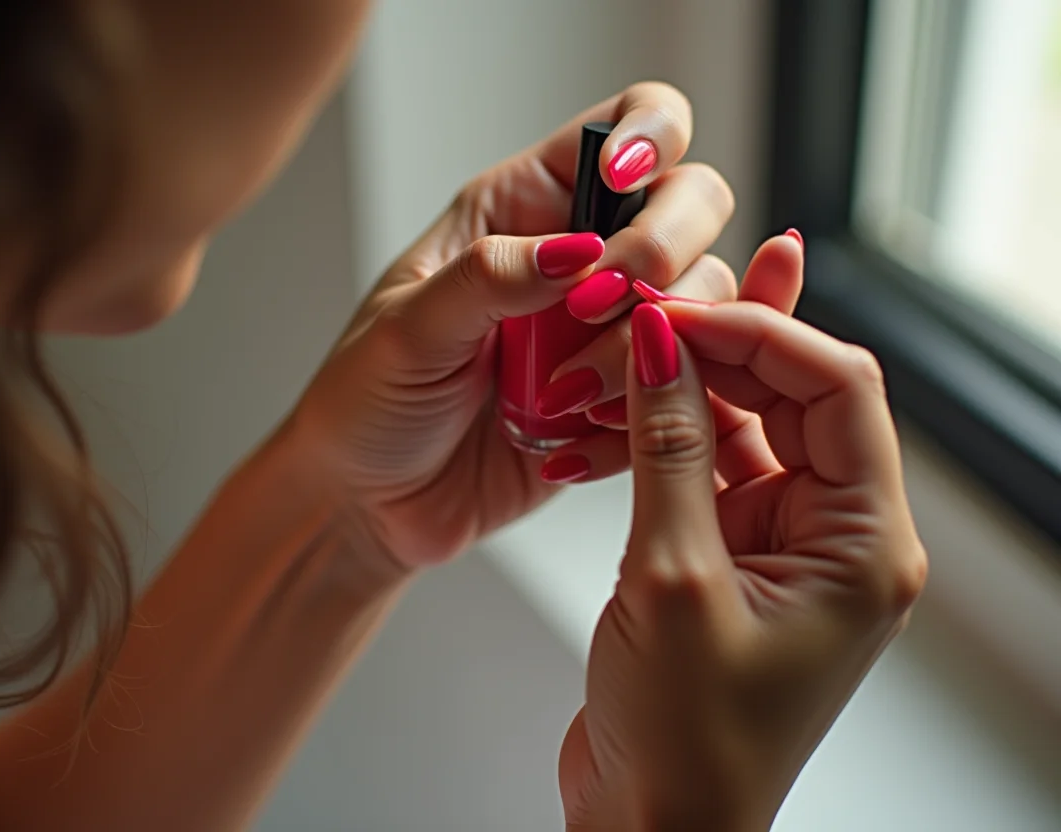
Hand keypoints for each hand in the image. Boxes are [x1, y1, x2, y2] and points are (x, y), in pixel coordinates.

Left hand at [293, 83, 737, 568]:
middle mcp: (576, 259)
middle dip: (661, 250)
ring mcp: (607, 330)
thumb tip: (575, 251)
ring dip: (647, 344)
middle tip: (594, 307)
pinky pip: (682, 387)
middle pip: (691, 205)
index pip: (626, 127)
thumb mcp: (407, 331)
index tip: (619, 183)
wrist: (369, 504)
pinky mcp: (623, 399)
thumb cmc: (366, 402)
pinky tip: (572, 439)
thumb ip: (487, 280)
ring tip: (567, 396)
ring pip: (700, 299)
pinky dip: (644, 411)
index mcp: (519, 210)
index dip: (648, 137)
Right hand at [558, 282, 927, 829]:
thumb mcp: (672, 578)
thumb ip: (668, 448)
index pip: (836, 389)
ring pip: (745, 428)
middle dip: (714, 352)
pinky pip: (707, 469)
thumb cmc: (684, 739)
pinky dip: (660, 440)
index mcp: (864, 546)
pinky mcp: (733, 557)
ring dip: (678, 393)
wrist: (652, 822)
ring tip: (610, 364)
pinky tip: (610, 418)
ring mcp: (784, 546)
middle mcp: (837, 538)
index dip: (761, 332)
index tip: (676, 310)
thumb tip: (658, 344)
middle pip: (793, 397)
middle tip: (633, 324)